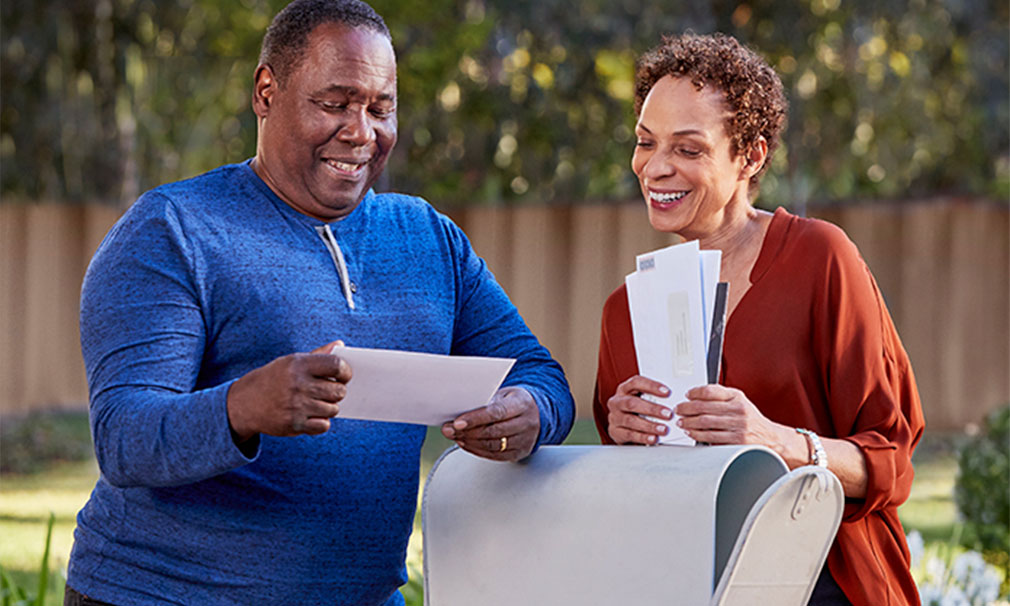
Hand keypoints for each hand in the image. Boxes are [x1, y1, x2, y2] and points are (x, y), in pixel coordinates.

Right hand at [226, 340, 351, 440]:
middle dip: (338, 392)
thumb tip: (340, 345)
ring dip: (328, 407)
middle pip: (339, 391)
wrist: (244, 403)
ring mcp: (296, 406)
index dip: (346, 372)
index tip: (344, 376)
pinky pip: (324, 425)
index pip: (337, 366)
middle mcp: (298, 384)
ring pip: (333, 409)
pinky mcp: (294, 424)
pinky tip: (311, 415)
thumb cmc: (273, 379)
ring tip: (315, 403)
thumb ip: (318, 355)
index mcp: (298, 365)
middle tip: (328, 391)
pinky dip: (321, 422)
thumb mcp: (290, 362)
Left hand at [441, 386, 539, 460]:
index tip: (457, 422)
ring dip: (470, 442)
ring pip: (493, 445)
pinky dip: (477, 450)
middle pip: (493, 431)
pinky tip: (465, 444)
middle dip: (468, 432)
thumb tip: (460, 409)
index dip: (476, 418)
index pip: (497, 413)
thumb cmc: (514, 401)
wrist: (537, 413)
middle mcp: (526, 423)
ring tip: (454, 436)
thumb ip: (487, 400)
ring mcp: (524, 440)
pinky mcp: (519, 453)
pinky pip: (495, 455)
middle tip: (449, 430)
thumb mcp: (505, 394)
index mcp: (522, 404)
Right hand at [605, 375, 673, 444]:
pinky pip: (630, 435)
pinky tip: (653, 438)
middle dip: (652, 409)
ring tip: (664, 429)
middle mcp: (617, 402)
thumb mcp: (641, 398)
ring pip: (631, 421)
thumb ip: (652, 397)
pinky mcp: (615, 432)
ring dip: (649, 426)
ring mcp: (615, 417)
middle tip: (668, 414)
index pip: (636, 383)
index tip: (667, 392)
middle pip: (632, 403)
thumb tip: (674, 399)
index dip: (651, 386)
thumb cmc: (635, 409)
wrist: (621, 425)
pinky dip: (643, 437)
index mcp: (624, 389)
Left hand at [675, 384, 783, 445]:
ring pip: (705, 423)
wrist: (770, 438)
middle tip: (677, 410)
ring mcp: (738, 426)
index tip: (686, 395)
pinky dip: (697, 435)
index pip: (710, 391)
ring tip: (681, 422)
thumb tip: (695, 393)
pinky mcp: (736, 441)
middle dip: (686, 409)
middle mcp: (738, 410)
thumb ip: (720, 395)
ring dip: (689, 423)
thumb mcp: (739, 400)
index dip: (695, 392)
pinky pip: (711, 438)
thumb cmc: (749, 419)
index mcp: (737, 397)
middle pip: (704, 407)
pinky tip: (691, 433)